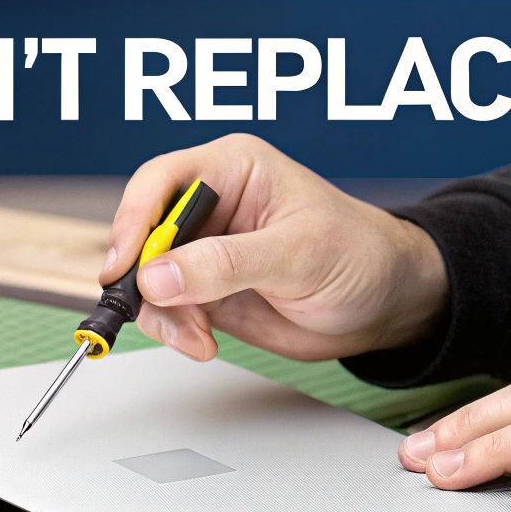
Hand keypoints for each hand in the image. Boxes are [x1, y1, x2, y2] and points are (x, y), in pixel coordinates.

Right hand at [104, 134, 447, 361]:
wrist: (384, 303)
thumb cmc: (359, 255)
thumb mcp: (298, 253)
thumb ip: (226, 263)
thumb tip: (159, 275)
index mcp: (233, 169)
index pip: (162, 181)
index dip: (134, 220)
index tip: (126, 264)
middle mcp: (211, 206)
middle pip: (142, 231)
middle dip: (142, 276)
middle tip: (154, 309)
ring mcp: (205, 251)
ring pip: (148, 278)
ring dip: (161, 313)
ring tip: (197, 336)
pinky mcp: (206, 291)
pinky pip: (167, 309)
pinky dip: (175, 330)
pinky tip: (203, 342)